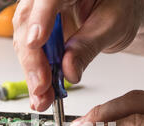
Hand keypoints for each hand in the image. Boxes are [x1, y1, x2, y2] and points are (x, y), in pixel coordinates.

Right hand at [12, 0, 139, 110]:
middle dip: (32, 60)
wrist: (117, 10)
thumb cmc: (119, 7)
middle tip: (41, 86)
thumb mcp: (112, 25)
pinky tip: (39, 93)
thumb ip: (89, 46)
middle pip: (28, 23)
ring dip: (31, 74)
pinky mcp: (36, 31)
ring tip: (42, 98)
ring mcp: (38, 13)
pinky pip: (29, 53)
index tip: (35, 44)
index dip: (39, 21)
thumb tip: (69, 72)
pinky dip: (35, 75)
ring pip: (24, 42)